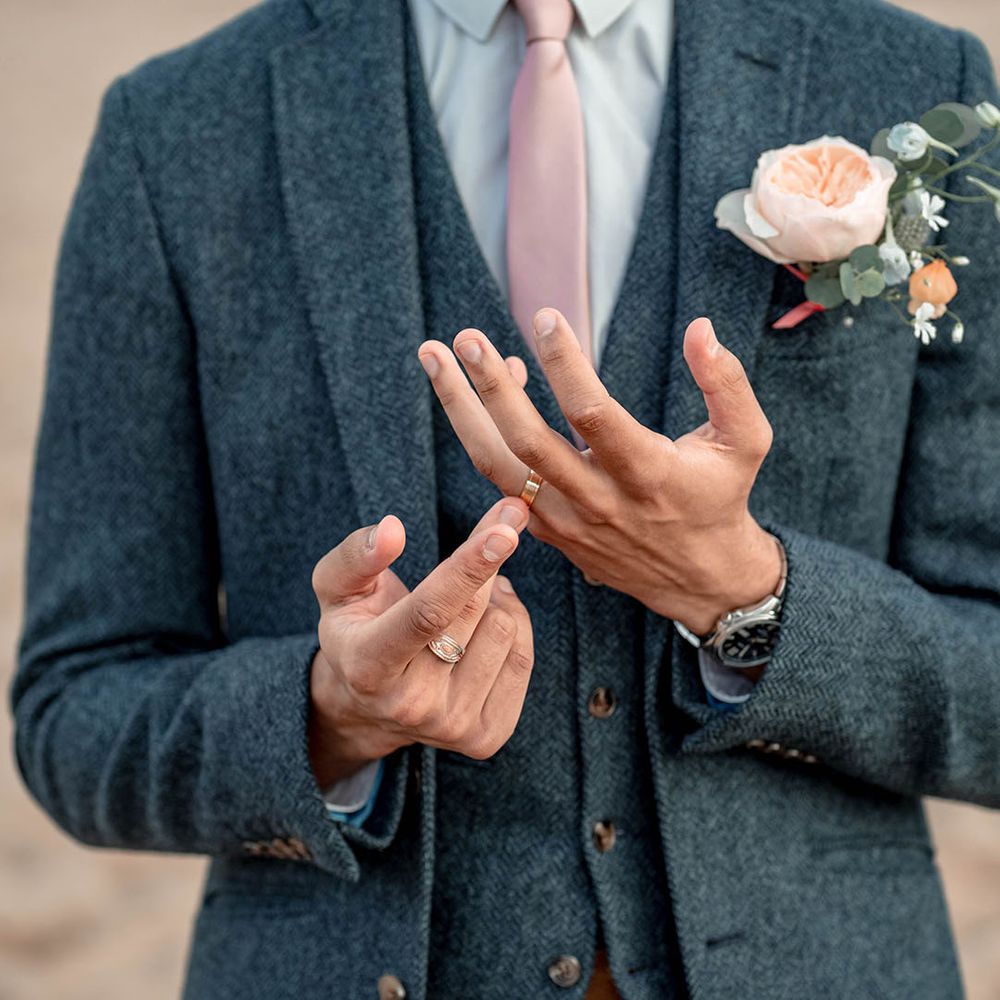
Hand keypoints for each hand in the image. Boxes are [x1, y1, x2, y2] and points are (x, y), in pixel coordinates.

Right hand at [308, 497, 533, 787]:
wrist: (369, 707)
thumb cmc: (354, 630)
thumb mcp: (335, 589)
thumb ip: (356, 555)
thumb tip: (391, 529)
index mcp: (367, 666)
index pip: (428, 612)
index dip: (467, 568)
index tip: (505, 531)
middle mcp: (410, 705)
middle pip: (473, 612)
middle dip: (486, 562)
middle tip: (496, 532)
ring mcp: (451, 726)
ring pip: (504, 630)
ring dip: (496, 598)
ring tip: (467, 600)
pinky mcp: (486, 737)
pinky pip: (524, 658)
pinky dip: (512, 626)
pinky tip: (484, 626)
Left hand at [417, 308, 781, 635]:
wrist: (700, 577)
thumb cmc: (720, 497)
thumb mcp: (745, 440)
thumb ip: (726, 383)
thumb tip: (701, 327)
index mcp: (649, 475)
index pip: (593, 415)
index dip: (565, 364)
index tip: (545, 317)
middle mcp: (600, 501)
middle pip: (528, 444)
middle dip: (489, 388)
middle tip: (465, 338)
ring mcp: (568, 522)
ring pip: (499, 466)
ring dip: (461, 410)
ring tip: (435, 358)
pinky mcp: (550, 531)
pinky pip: (504, 480)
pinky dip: (486, 435)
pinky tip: (483, 395)